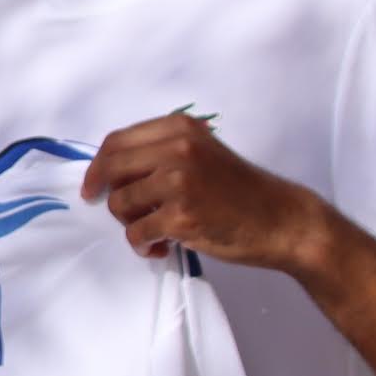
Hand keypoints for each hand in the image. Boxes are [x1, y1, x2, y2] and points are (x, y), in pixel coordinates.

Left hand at [79, 112, 322, 272]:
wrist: (281, 219)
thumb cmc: (241, 191)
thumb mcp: (203, 152)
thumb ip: (163, 152)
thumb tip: (112, 170)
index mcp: (180, 128)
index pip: (117, 141)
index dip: (98, 166)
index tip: (93, 186)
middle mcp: (177, 149)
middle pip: (112, 169)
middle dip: (107, 196)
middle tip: (120, 214)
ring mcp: (179, 182)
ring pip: (120, 204)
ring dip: (130, 224)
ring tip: (154, 232)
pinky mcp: (181, 216)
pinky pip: (137, 233)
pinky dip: (143, 245)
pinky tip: (161, 247)